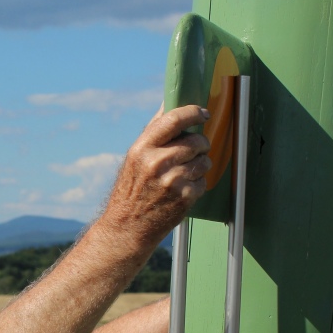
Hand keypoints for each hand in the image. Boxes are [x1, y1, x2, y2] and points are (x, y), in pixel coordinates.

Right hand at [101, 104, 211, 248]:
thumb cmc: (130, 190)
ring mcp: (173, 180)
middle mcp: (157, 163)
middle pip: (196, 140)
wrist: (127, 228)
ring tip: (185, 173)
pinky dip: (198, 184)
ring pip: (204, 160)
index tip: (202, 113)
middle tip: (194, 150)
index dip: (193, 112)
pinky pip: (204, 180)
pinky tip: (183, 190)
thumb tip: (167, 104)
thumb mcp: (134, 158)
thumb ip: (153, 131)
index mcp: (142, 149)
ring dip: (200, 164)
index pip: (174, 119)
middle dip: (200, 144)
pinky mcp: (185, 197)